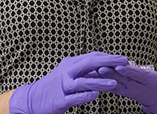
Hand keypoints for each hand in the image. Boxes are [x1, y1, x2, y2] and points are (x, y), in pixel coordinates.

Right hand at [9, 52, 128, 113]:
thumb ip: (84, 71)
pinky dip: (85, 96)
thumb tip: (104, 67)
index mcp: (70, 63)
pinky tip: (96, 96)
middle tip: (123, 62)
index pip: (92, 56)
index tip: (122, 58)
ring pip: (83, 82)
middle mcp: (67, 72)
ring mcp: (63, 86)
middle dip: (108, 62)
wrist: (32, 99)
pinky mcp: (59, 100)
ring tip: (114, 84)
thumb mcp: (69, 74)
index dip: (108, 57)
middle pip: (89, 63)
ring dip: (100, 82)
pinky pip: (74, 98)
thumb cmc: (54, 86)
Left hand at [98, 61, 156, 113]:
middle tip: (100, 67)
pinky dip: (103, 81)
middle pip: (122, 79)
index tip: (119, 66)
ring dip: (104, 77)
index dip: (128, 72)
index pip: (137, 76)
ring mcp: (129, 88)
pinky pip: (112, 85)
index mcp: (148, 81)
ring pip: (115, 82)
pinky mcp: (124, 89)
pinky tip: (94, 76)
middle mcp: (136, 86)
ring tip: (94, 70)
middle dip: (111, 74)